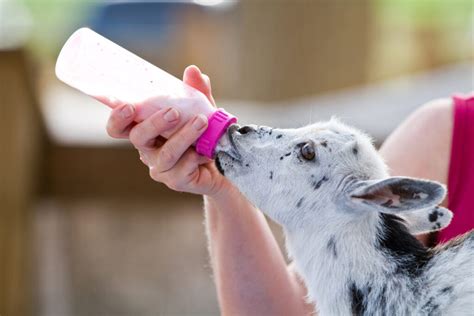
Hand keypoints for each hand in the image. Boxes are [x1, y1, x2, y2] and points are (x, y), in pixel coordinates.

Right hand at [105, 65, 232, 196]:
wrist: (223, 164)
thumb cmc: (205, 136)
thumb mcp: (202, 109)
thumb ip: (196, 92)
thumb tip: (192, 70)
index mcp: (146, 131)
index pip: (120, 127)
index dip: (117, 118)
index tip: (128, 106)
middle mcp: (148, 151)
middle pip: (138, 138)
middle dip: (154, 123)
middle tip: (173, 112)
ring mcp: (161, 168)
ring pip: (166, 153)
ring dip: (184, 135)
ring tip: (202, 121)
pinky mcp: (177, 181)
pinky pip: (183, 168)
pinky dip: (196, 155)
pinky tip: (206, 151)